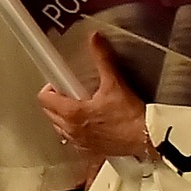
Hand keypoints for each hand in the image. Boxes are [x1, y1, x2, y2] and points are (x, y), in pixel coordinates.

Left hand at [36, 33, 152, 159]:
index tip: (61, 82)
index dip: (50, 87)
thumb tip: (95, 40)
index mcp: (72, 113)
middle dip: (56, 100)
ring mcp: (79, 142)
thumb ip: (102, 59)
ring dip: (64, 116)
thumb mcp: (114, 82)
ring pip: (59, 127)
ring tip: (81, 106)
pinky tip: (89, 122)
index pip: (44, 99)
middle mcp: (71, 130)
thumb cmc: (131, 116)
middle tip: (72, 91)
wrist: (147, 138)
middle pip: (49, 112)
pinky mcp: (89, 150)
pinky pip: (72, 139)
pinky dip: (75, 130)